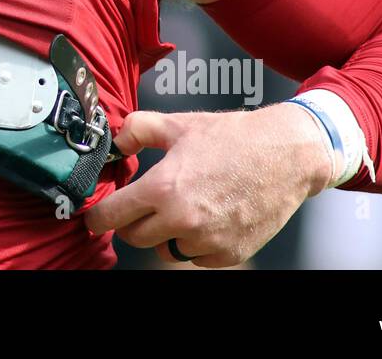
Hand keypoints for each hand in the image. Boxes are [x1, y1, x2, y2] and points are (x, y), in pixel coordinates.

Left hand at [84, 103, 335, 266]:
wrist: (286, 155)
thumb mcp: (179, 124)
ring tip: (184, 206)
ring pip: (166, 249)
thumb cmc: (234, 138)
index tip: (95, 216)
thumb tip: (116, 140)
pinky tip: (208, 217)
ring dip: (166, 234)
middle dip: (132, 222)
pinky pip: (196, 257)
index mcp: (163, 188)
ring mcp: (207, 241)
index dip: (98, 217)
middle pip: (134, 238)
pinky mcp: (228, 254)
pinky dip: (195, 243)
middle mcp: (182, 220)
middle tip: (144, 205)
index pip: (111, 217)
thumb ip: (138, 129)